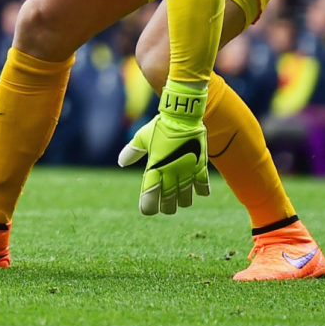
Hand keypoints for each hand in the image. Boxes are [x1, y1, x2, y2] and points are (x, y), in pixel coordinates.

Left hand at [117, 81, 208, 214]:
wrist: (182, 115)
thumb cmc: (160, 126)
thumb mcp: (142, 137)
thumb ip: (132, 151)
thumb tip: (122, 162)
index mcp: (155, 167)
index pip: (149, 195)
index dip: (148, 206)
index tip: (147, 210)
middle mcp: (171, 173)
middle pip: (168, 202)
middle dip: (165, 207)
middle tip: (164, 206)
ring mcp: (187, 171)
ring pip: (186, 198)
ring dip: (182, 201)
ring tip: (180, 199)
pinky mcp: (200, 166)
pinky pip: (203, 185)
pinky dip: (201, 191)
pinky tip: (198, 191)